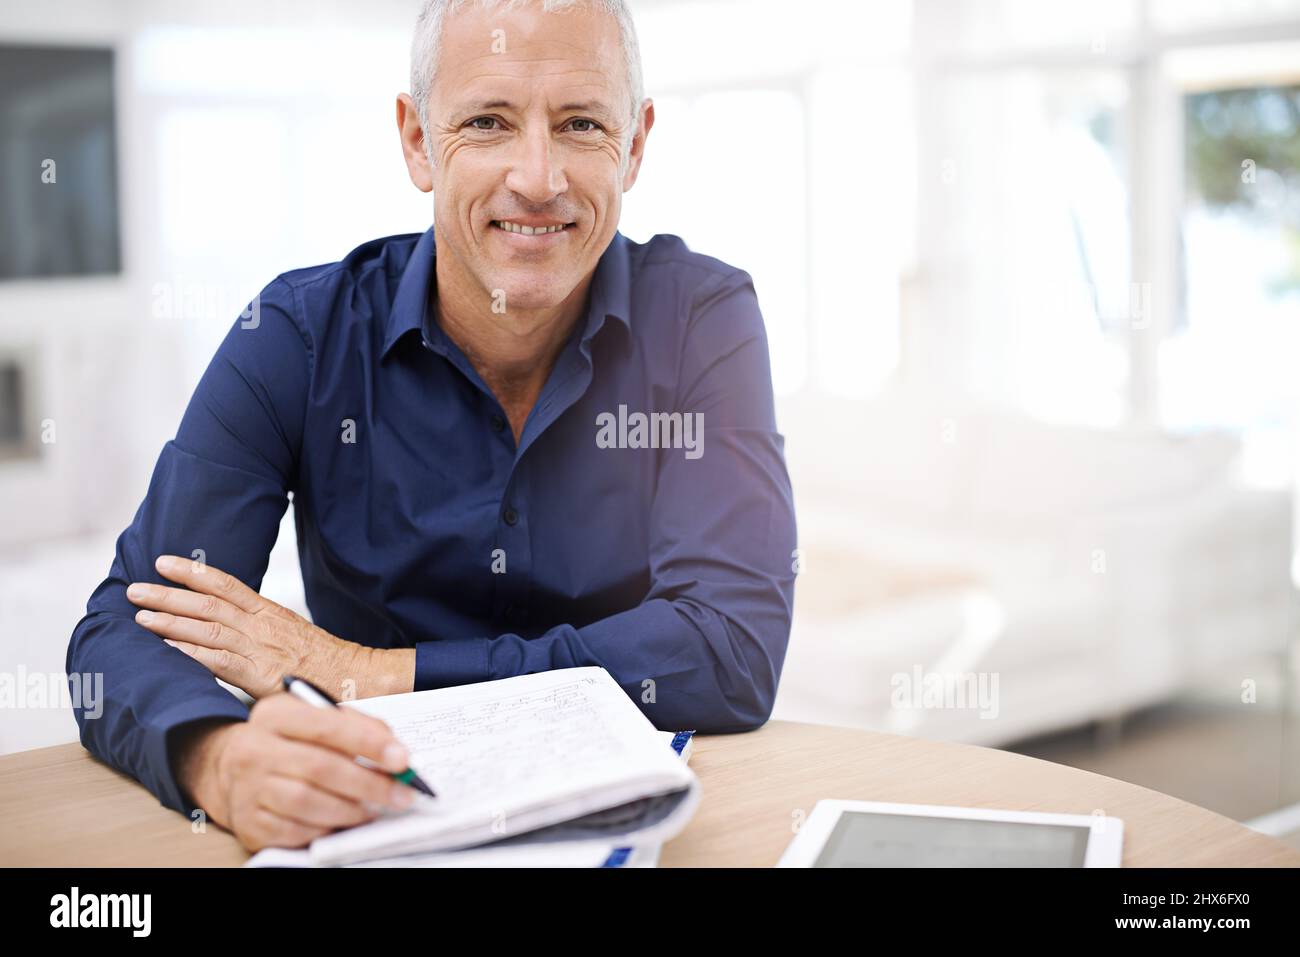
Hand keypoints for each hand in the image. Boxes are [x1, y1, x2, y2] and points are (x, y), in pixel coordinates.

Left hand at [128, 554, 410, 699]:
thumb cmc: (322, 660)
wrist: (352, 677)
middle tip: (135, 590)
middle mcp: (260, 625)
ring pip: (207, 629)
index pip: (225, 584)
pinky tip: (167, 651)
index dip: (192, 572)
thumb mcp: (289, 631)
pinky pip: (218, 662)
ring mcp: (258, 648)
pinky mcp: (258, 675)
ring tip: (141, 618)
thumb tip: (229, 626)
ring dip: (171, 622)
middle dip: (169, 595)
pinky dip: (191, 654)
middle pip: (207, 604)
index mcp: (268, 611)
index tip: (164, 562)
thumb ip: (258, 627)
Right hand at [177, 694, 415, 851]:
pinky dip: (325, 828)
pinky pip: (293, 831)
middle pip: (320, 768)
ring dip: (350, 810)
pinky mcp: (248, 823)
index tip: (402, 759)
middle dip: (369, 784)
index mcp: (275, 714)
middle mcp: (254, 749)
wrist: (230, 768)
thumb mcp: (314, 718)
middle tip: (402, 794)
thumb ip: (356, 726)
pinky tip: (343, 823)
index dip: (368, 743)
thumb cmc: (288, 741)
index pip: (327, 726)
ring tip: (374, 809)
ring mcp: (246, 788)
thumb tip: (395, 751)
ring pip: (307, 802)